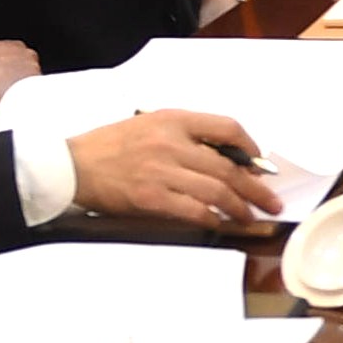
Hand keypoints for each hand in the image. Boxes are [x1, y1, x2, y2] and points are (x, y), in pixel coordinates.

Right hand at [68, 110, 286, 227]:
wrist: (71, 166)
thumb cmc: (109, 145)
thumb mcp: (149, 123)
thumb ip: (185, 134)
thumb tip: (226, 156)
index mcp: (172, 119)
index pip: (227, 127)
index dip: (250, 148)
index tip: (260, 164)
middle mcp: (171, 142)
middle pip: (228, 166)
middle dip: (256, 187)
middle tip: (271, 201)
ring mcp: (162, 171)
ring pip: (217, 191)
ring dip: (241, 207)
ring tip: (253, 216)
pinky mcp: (152, 198)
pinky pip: (195, 211)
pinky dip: (215, 219)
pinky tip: (224, 224)